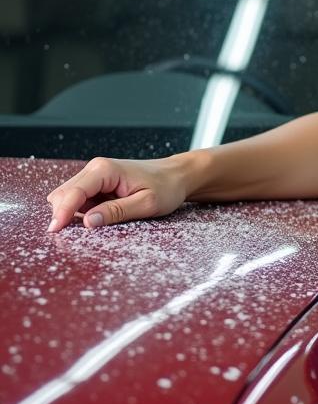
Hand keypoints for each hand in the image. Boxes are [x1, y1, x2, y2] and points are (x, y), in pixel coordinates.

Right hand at [46, 156, 189, 232]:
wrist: (177, 175)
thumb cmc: (167, 187)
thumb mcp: (147, 203)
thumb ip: (117, 212)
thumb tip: (88, 222)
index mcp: (106, 169)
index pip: (73, 192)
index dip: (62, 213)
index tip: (54, 231)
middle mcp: (96, 168)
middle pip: (64, 194)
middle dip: (63, 214)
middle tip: (73, 235)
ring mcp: (95, 175)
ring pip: (68, 197)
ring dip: (72, 213)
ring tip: (98, 222)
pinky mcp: (98, 184)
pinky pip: (79, 200)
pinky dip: (81, 211)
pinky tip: (100, 216)